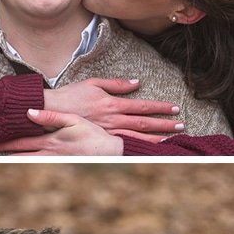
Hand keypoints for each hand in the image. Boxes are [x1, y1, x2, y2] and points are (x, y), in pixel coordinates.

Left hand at [0, 108, 123, 154]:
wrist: (110, 151)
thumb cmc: (93, 134)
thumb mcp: (72, 120)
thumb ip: (50, 116)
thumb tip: (29, 112)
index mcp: (50, 141)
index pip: (22, 143)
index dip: (6, 144)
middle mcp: (50, 154)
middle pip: (22, 156)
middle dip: (6, 155)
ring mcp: (56, 162)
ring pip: (31, 163)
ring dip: (16, 162)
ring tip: (1, 161)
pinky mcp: (63, 165)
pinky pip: (42, 166)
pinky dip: (30, 165)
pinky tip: (24, 164)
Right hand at [49, 78, 184, 136]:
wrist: (52, 111)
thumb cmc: (71, 96)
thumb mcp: (94, 83)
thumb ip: (116, 84)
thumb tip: (137, 83)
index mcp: (113, 104)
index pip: (142, 106)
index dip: (160, 108)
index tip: (175, 108)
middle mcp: (113, 120)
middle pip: (144, 123)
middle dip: (164, 125)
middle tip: (181, 126)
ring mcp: (108, 133)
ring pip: (137, 137)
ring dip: (156, 139)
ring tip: (172, 141)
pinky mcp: (102, 141)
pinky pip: (125, 146)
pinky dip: (139, 148)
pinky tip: (149, 150)